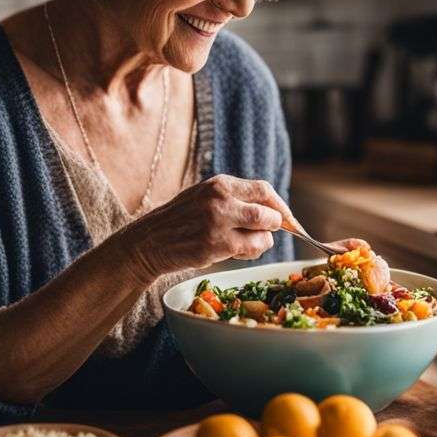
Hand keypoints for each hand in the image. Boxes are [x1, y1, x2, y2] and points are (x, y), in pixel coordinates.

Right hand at [115, 174, 295, 277]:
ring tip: (242, 243)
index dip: (279, 206)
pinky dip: (250, 252)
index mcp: (220, 184)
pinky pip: (251, 250)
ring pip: (264, 233)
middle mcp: (220, 200)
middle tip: (263, 233)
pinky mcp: (216, 245)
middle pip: (269, 212)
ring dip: (262, 241)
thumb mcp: (205, 198)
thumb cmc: (182, 221)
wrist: (149, 241)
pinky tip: (232, 251)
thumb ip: (236, 200)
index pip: (264, 190)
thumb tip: (276, 213)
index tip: (286, 219)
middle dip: (274, 226)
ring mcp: (218, 223)